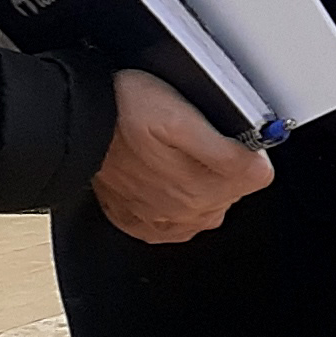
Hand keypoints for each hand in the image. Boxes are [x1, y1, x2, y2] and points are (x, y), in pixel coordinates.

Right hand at [93, 68, 269, 244]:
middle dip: (222, 164)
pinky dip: (175, 197)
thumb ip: (227, 150)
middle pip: (234, 190)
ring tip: (174, 153)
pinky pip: (177, 218)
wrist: (76, 126)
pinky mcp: (144, 224)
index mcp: (202, 189)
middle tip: (192, 137)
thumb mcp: (183, 117)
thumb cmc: (124, 112)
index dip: (246, 148)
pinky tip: (162, 175)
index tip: (225, 134)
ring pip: (208, 203)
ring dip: (199, 179)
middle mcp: (186, 214)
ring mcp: (165, 221)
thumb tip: (259, 170)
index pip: (256, 177)